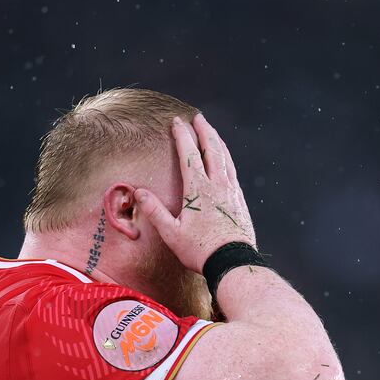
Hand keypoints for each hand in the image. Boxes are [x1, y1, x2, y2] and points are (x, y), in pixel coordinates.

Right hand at [135, 113, 256, 273]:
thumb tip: (139, 192)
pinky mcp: (239, 200)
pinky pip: (233, 170)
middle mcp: (217, 185)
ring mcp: (231, 191)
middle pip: (211, 149)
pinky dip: (227, 158)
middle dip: (203, 131)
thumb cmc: (200, 250)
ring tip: (211, 131)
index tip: (177, 122)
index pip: (189, 154)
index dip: (182, 136)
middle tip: (198, 117)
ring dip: (217, 141)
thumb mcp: (171, 233)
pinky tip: (225, 159)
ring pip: (225, 158)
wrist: (232, 262)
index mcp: (198, 189)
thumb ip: (155, 210)